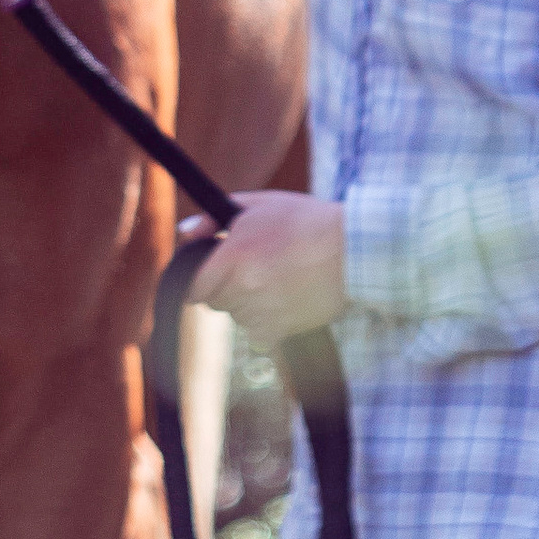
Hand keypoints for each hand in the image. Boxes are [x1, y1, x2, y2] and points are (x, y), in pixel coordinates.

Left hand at [181, 194, 347, 346]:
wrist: (353, 248)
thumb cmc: (307, 221)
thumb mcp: (259, 205)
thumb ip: (215, 219)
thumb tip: (186, 231)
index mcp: (234, 254)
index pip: (193, 287)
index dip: (198, 282)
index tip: (209, 277)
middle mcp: (244, 285)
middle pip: (215, 302)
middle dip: (226, 288)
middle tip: (252, 271)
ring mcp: (262, 310)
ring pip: (237, 317)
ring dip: (247, 305)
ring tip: (276, 282)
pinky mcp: (281, 328)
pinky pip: (258, 334)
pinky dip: (267, 323)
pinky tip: (284, 301)